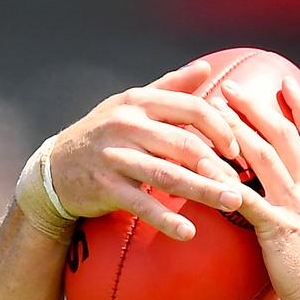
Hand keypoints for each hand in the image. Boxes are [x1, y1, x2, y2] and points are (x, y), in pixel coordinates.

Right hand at [50, 60, 245, 239]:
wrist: (54, 168)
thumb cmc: (105, 134)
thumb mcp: (132, 104)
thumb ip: (170, 87)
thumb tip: (205, 67)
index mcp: (140, 102)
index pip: (191, 109)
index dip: (220, 129)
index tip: (237, 151)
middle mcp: (127, 125)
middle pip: (185, 144)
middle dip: (219, 166)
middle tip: (245, 185)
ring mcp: (115, 156)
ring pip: (169, 174)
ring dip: (205, 190)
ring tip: (233, 203)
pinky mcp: (105, 186)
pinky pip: (142, 204)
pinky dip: (167, 219)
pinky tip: (188, 232)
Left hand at [213, 77, 299, 299]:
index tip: (284, 83)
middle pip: (286, 136)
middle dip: (259, 107)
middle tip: (234, 87)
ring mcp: (297, 208)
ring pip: (266, 156)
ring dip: (238, 129)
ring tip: (215, 111)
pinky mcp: (278, 229)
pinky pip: (246, 197)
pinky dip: (224, 179)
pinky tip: (204, 165)